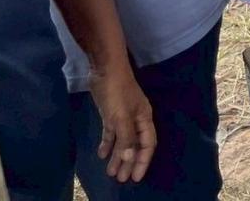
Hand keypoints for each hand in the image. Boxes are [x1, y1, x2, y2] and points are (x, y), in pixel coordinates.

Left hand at [89, 61, 155, 183]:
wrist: (105, 69)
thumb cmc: (117, 92)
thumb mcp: (121, 117)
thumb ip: (126, 139)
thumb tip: (130, 160)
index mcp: (144, 119)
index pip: (147, 145)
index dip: (143, 161)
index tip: (136, 178)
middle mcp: (136, 119)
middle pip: (135, 145)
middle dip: (130, 163)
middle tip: (121, 179)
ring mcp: (123, 116)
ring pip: (123, 141)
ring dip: (118, 156)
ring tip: (110, 172)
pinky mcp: (111, 114)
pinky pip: (112, 133)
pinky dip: (108, 144)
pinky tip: (102, 154)